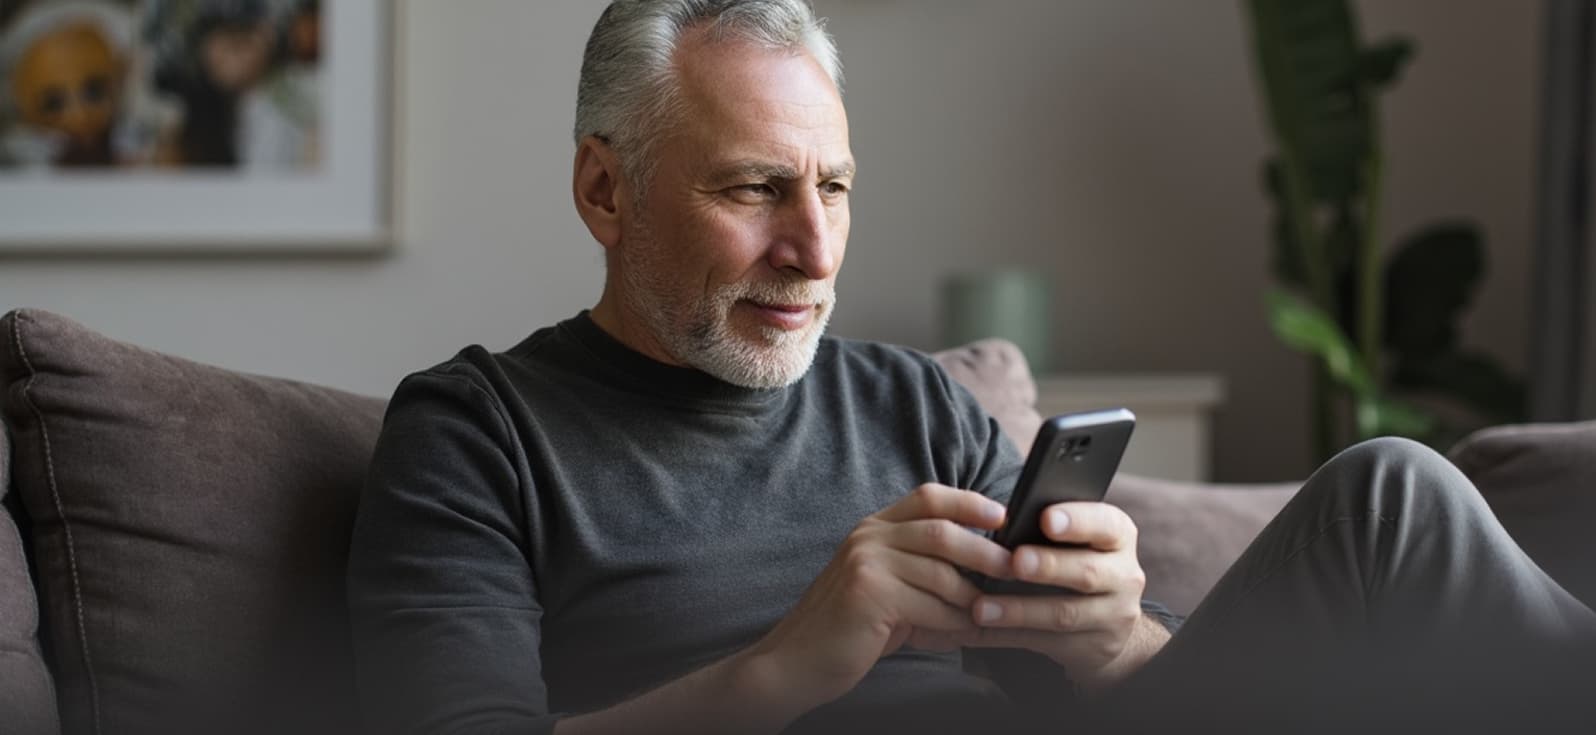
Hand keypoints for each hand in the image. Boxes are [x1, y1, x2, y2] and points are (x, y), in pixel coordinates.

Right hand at [744, 484, 1013, 711]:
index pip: (928, 496)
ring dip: (972, 597)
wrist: (797, 661)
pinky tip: (966, 633)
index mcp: (874, 527)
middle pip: (941, 531)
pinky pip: (928, 605)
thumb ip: (925, 570)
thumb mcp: (887, 585)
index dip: (969, 501)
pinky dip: (953, 622)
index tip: (1004, 514)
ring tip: (992, 613)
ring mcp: (865, 563)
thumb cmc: (852, 627)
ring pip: (940, 573)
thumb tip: (988, 570)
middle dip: (985, 551)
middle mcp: (868, 536)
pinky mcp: (868, 593)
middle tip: (1015, 569)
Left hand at [960, 501, 1149, 687]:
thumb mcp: (1077, 538)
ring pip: (1065, 614)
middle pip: (1087, 572)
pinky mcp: (1097, 647)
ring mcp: (1115, 614)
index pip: (1105, 524)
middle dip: (1048, 566)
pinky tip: (982, 629)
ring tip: (981, 608)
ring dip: (1019, 610)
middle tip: (1016, 561)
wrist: (1107, 618)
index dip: (1077, 520)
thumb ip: (1050, 529)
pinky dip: (1010, 635)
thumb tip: (1003, 522)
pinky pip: (1048, 643)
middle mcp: (1124, 575)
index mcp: (1118, 536)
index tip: (1046, 519)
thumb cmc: (1075, 559)